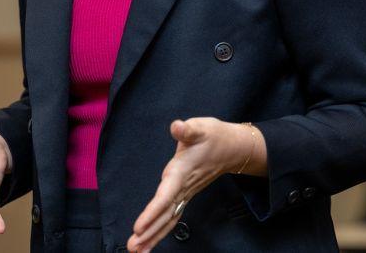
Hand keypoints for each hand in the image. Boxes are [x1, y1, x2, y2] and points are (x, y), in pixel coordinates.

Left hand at [128, 118, 264, 252]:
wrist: (232, 149)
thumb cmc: (214, 136)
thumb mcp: (201, 127)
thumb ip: (187, 130)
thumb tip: (177, 126)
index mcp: (182, 172)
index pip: (166, 196)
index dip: (152, 212)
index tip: (139, 227)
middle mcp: (183, 187)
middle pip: (165, 214)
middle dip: (150, 232)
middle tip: (133, 248)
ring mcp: (185, 194)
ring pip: (168, 219)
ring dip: (153, 236)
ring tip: (137, 251)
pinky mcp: (185, 196)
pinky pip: (171, 217)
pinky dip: (160, 231)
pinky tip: (150, 242)